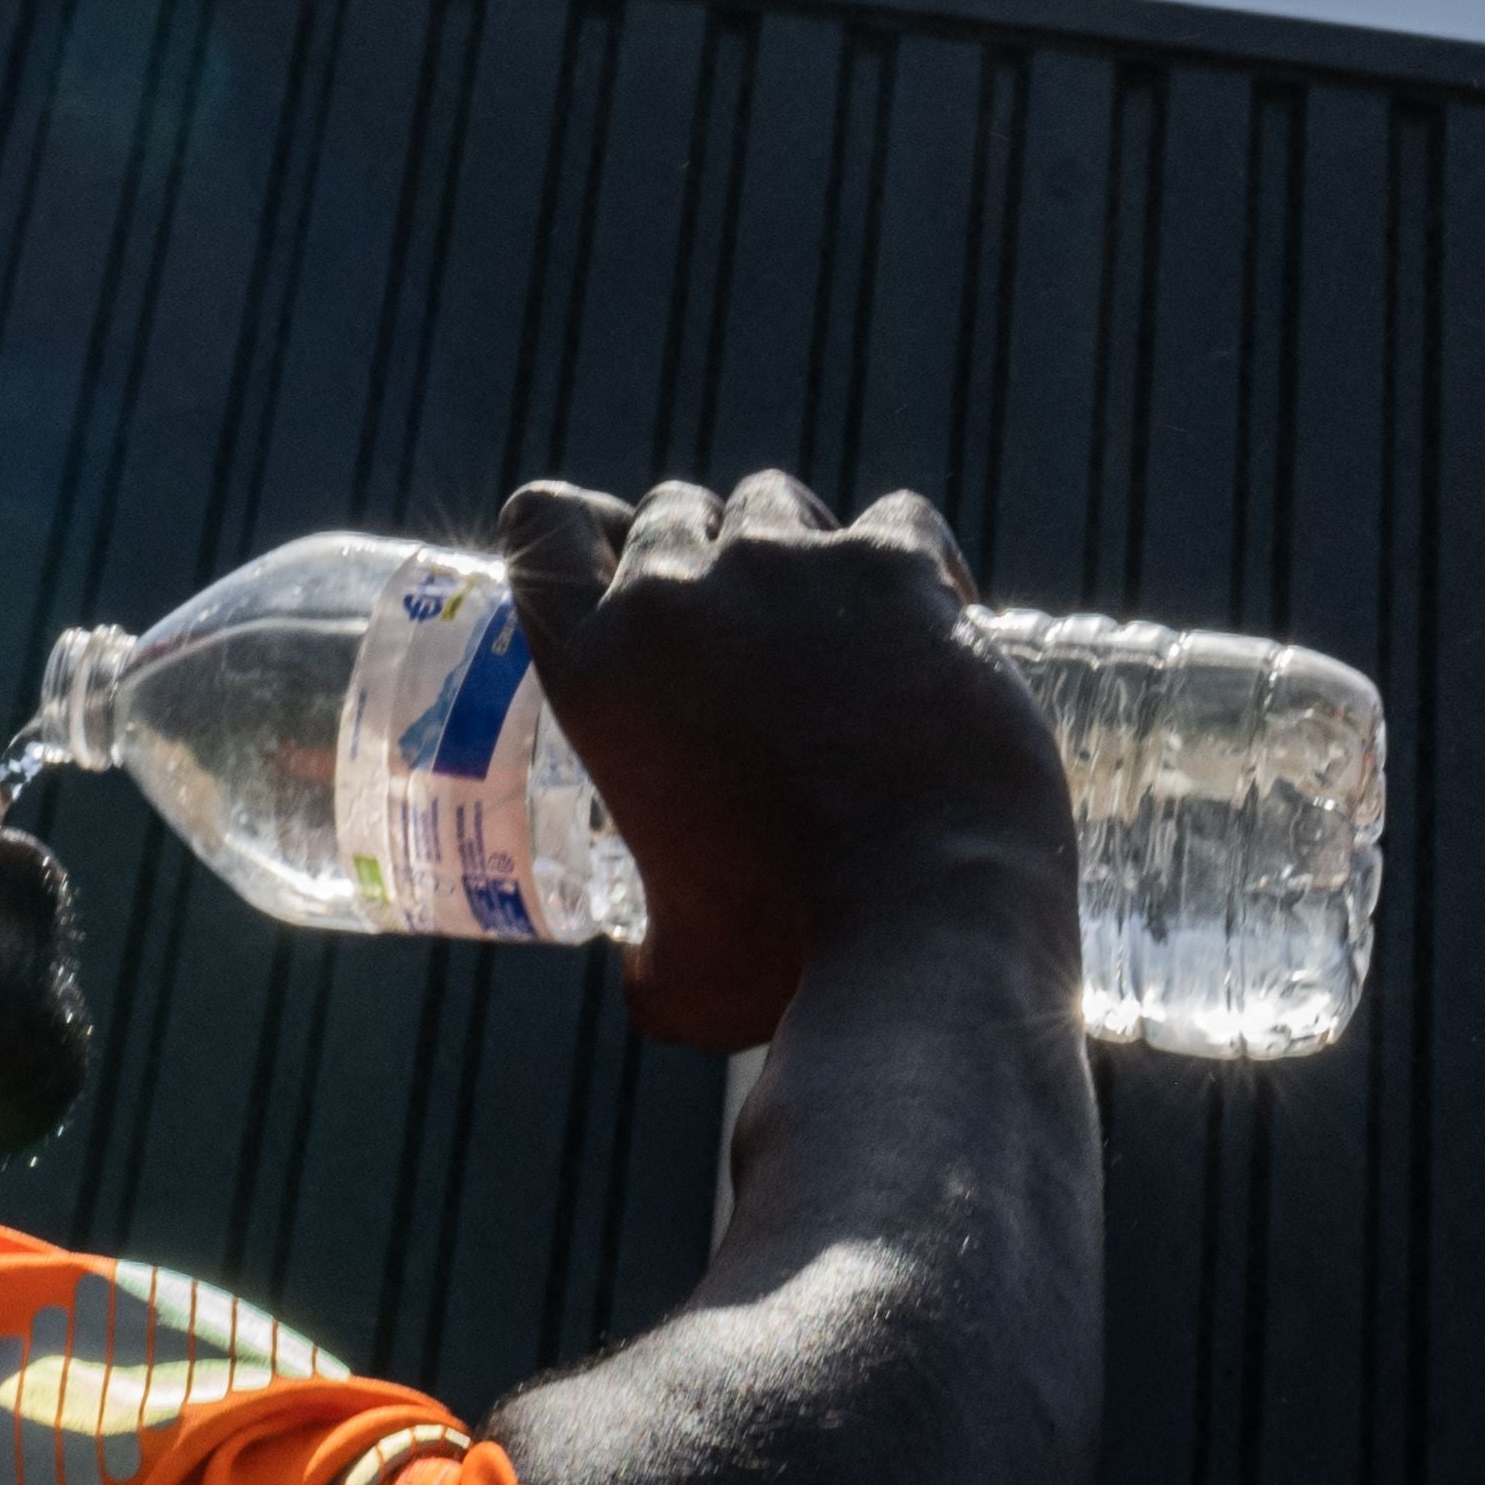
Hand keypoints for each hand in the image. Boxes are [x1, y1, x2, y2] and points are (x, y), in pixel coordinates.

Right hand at [499, 472, 1072, 1052]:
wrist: (928, 931)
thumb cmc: (794, 961)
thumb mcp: (679, 980)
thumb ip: (645, 962)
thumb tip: (641, 977)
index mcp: (597, 670)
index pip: (545, 523)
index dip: (587, 531)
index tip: (632, 572)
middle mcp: (677, 597)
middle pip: (676, 511)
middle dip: (710, 558)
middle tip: (759, 644)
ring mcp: (789, 569)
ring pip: (780, 505)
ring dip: (803, 552)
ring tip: (849, 637)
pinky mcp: (895, 568)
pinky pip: (900, 519)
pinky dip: (915, 563)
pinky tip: (939, 624)